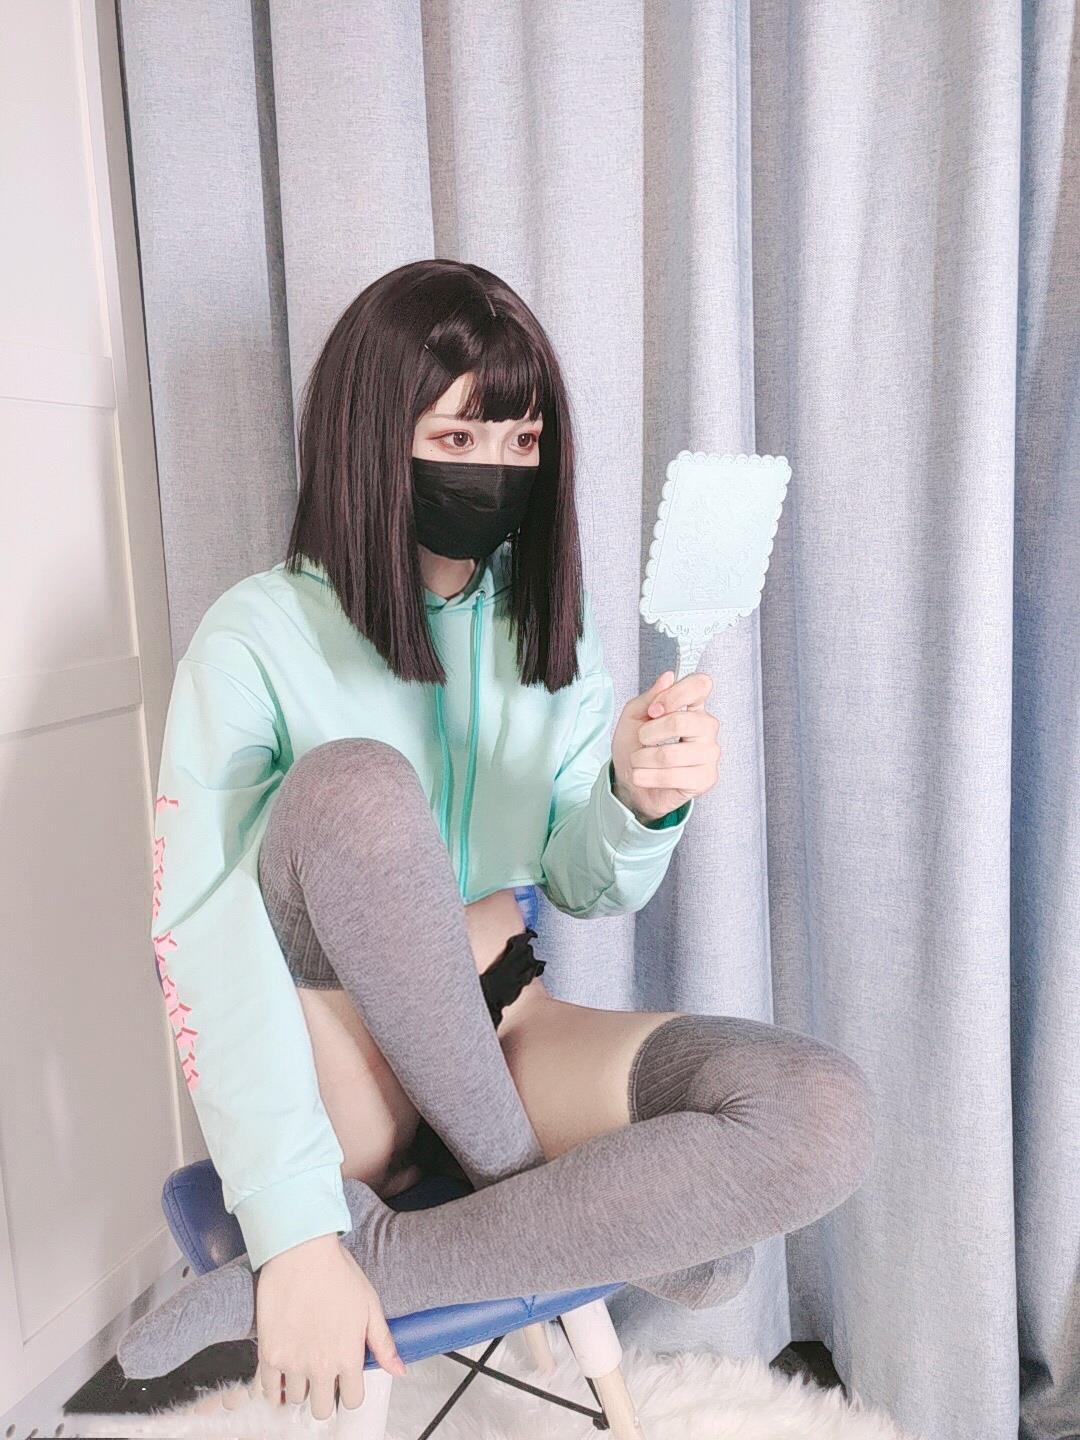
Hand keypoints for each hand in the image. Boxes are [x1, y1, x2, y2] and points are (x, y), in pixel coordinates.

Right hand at [255, 1233, 405, 1421]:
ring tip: (301, 1368)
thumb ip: (383, 1343)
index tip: (346, 1379)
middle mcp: (320, 1367)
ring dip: (299, 1389)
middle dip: (324, 1396)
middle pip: (322, 1408)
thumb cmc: (337, 1272)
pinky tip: (280, 1375)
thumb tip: (399, 1371)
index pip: (353, 1400)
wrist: (301, 1251)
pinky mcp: (268, 1354)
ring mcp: (292, 1363)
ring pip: (295, 1400)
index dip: (351, 1391)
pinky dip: (273, 1389)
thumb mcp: (370, 1305)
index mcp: (348, 1357)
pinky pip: (267, 1390)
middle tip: (321, 1376)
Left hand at [611, 670, 720, 822]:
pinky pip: (673, 776)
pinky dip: (648, 777)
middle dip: (650, 732)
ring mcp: (709, 753)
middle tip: (641, 739)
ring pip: (672, 754)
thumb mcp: (633, 716)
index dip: (675, 694)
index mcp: (693, 706)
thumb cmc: (635, 747)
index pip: (701, 685)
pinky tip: (642, 776)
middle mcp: (706, 727)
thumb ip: (650, 696)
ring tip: (638, 761)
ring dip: (643, 759)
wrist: (631, 783)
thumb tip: (668, 677)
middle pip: (683, 721)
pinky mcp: (705, 778)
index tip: (654, 709)